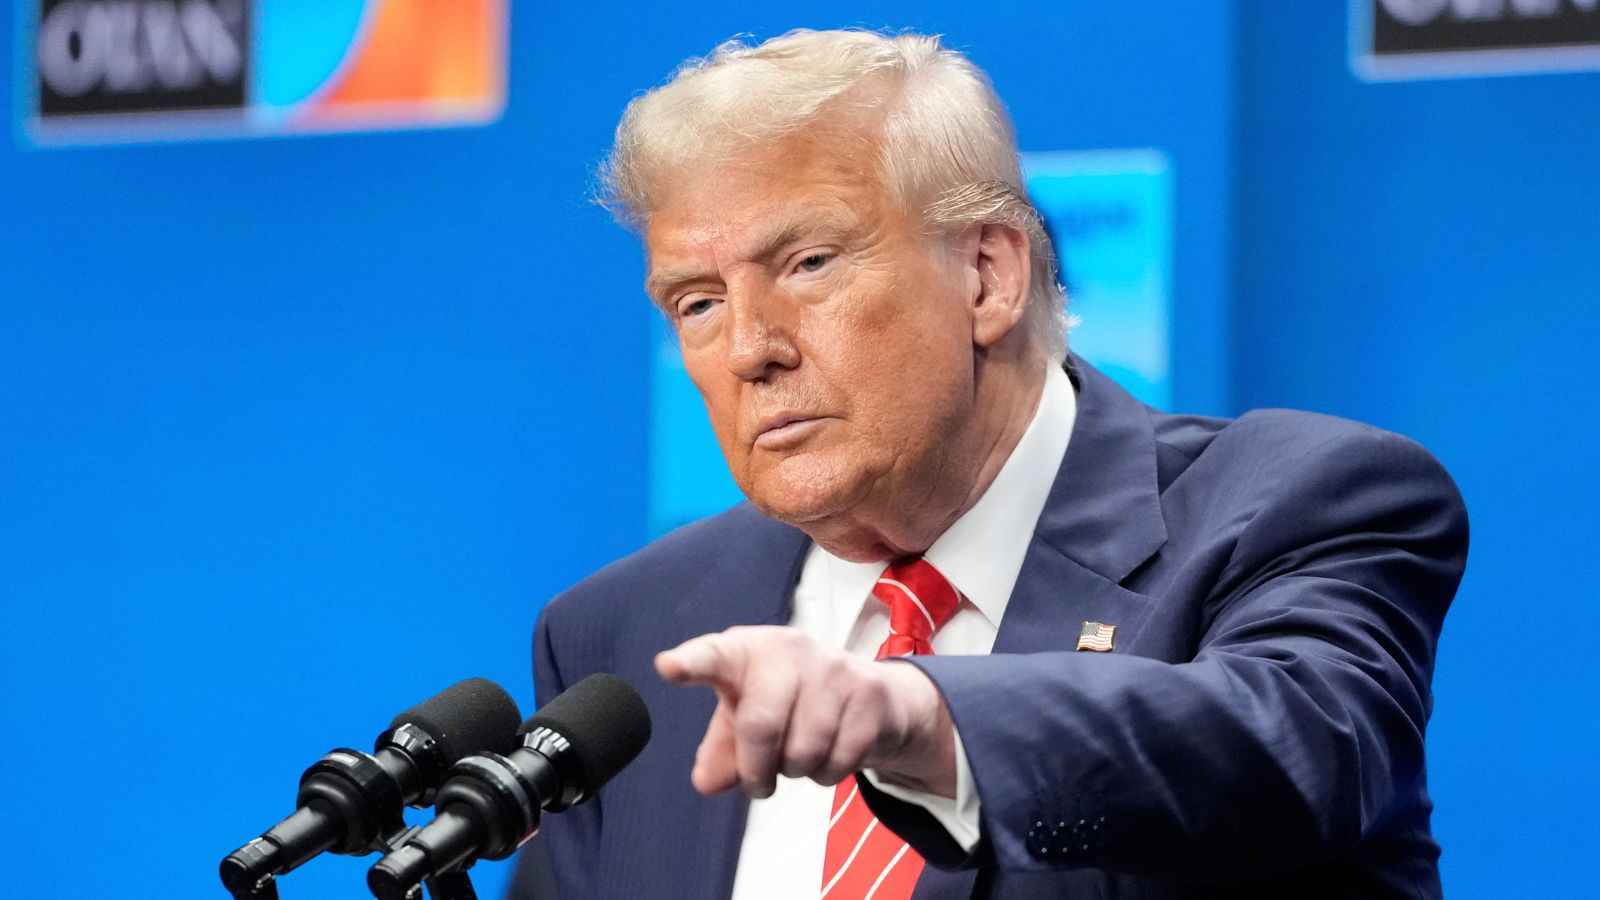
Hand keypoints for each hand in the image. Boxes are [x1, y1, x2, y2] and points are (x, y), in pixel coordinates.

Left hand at [655, 625, 956, 799]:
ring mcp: (833, 666)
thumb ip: (721, 752)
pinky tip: (829, 754)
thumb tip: (708, 781)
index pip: (712, 656)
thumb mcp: (746, 719)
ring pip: (803, 750)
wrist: (869, 694)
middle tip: (759, 783)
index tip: (669, 667)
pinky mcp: (869, 692)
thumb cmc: (790, 702)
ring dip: (798, 772)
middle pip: (760, 726)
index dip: (691, 663)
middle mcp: (788, 649)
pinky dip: (828, 774)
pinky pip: (840, 760)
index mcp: (744, 651)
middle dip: (756, 771)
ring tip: (800, 754)